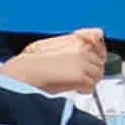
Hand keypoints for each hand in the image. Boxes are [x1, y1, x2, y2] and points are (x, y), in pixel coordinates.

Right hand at [2, 29, 116, 94]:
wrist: (24, 72)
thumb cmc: (31, 62)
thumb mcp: (51, 44)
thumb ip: (71, 43)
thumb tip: (87, 45)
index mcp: (74, 38)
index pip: (98, 35)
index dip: (97, 48)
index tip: (95, 54)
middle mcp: (81, 48)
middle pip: (99, 60)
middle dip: (92, 69)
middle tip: (80, 74)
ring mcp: (82, 63)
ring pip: (98, 74)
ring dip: (89, 80)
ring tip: (75, 81)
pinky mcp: (80, 77)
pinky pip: (91, 87)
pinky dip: (84, 90)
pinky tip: (73, 88)